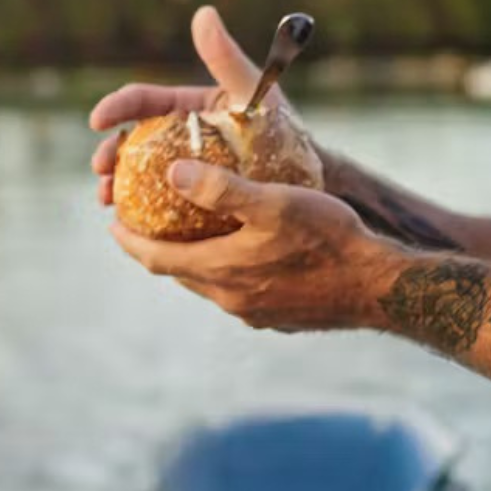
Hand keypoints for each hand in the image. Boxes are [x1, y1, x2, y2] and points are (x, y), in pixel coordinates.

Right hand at [88, 6, 305, 205]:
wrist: (306, 179)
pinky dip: (139, 211)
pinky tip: (131, 225)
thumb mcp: (254, 91)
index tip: (97, 119)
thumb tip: (204, 13)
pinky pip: (156, 204)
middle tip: (100, 169)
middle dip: (108, 152)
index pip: (143, 101)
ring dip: (116, 184)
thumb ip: (227, 57)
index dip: (116, 106)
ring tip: (107, 199)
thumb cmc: (282, 129)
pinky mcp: (189, 198)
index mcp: (187, 106)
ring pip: (138, 174)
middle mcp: (179, 136)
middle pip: (131, 140)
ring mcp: (183, 168)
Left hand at [107, 158, 395, 331]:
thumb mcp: (273, 201)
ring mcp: (256, 314)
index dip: (130, 241)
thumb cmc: (329, 237)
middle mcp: (232, 300)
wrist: (379, 287)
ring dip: (193, 262)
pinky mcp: (280, 318)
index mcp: (221, 272)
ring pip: (210, 286)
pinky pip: (239, 294)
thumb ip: (220, 188)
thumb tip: (172, 171)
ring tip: (190, 237)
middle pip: (180, 273)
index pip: (157, 259)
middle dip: (158, 250)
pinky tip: (242, 256)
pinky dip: (226, 273)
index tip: (111, 224)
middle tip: (145, 226)